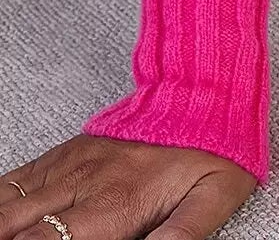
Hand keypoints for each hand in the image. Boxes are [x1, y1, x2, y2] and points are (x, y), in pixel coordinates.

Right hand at [0, 135, 256, 239]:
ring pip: (8, 200)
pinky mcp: (66, 151)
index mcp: (116, 204)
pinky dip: (0, 197)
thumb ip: (181, 235)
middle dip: (3, 238)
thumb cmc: (210, 154)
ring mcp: (71, 163)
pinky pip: (16, 177)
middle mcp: (85, 182)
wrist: (207, 98)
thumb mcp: (211, 199)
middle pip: (15, 224)